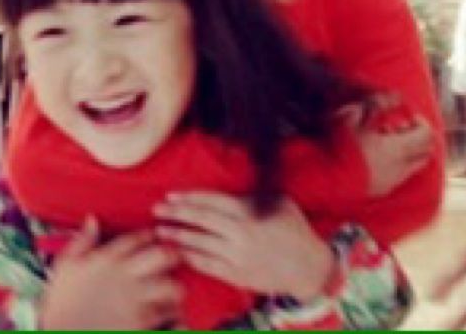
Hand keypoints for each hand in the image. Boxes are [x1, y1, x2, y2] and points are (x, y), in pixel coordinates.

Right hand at [40, 217, 182, 329]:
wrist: (64, 333)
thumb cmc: (63, 301)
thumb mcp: (65, 264)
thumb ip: (82, 240)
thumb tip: (92, 220)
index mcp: (109, 258)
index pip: (138, 237)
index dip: (149, 234)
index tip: (152, 237)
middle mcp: (126, 275)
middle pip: (161, 255)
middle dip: (172, 253)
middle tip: (174, 256)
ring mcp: (135, 298)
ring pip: (169, 284)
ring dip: (174, 284)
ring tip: (174, 285)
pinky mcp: (139, 320)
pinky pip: (165, 312)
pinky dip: (171, 310)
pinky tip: (169, 309)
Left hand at [154, 192, 333, 301]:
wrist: (308, 268)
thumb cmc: (294, 229)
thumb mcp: (279, 202)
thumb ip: (253, 196)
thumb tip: (230, 189)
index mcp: (249, 212)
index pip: (212, 201)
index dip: (189, 197)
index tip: (171, 195)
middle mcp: (240, 233)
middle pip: (201, 220)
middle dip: (177, 214)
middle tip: (157, 209)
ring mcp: (236, 256)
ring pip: (200, 244)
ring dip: (178, 236)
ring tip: (160, 230)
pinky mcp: (236, 275)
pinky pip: (207, 265)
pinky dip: (190, 257)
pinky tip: (178, 252)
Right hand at [341, 93, 433, 195]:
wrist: (324, 180)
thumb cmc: (338, 146)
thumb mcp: (353, 116)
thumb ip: (378, 103)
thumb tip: (397, 96)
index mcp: (397, 148)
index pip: (426, 135)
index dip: (421, 122)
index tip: (407, 115)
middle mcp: (401, 167)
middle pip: (425, 152)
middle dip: (416, 138)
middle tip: (397, 127)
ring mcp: (392, 181)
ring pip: (414, 166)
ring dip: (407, 151)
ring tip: (383, 141)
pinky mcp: (381, 190)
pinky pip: (400, 176)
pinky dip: (397, 163)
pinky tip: (376, 156)